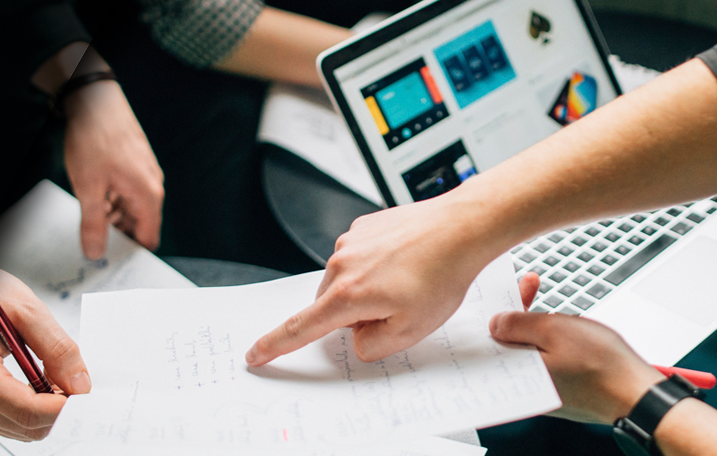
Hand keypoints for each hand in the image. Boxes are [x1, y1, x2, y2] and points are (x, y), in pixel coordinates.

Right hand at [0, 261, 90, 440]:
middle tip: (79, 383)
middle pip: (27, 427)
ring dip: (47, 411)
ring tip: (59, 377)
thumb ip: (57, 349)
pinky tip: (42, 383)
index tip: (86, 392)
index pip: (29, 412)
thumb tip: (80, 384)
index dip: (64, 407)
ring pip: (21, 429)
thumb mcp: (25, 309)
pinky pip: (10, 421)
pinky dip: (33, 409)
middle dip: (59, 410)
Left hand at [63, 79, 163, 259]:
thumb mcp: (88, 188)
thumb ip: (93, 224)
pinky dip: (115, 200)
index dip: (132, 253)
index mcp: (148, 195)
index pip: (148, 238)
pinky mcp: (136, 162)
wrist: (95, 99)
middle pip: (141, 224)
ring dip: (115, 217)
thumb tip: (95, 253)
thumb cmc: (94, 140)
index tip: (113, 263)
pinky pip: (129, 191)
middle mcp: (152, 185)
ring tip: (90, 219)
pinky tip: (94, 197)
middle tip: (94, 244)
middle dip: (120, 236)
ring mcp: (145, 172)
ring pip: (134, 207)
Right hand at [247, 196, 504, 365]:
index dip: (275, 345)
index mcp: (347, 295)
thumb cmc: (441, 275)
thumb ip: (372, 345)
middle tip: (397, 310)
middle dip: (355, 316)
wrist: (461, 229)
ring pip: (346, 281)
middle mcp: (341, 264)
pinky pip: (360, 257)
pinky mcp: (364, 226)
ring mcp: (351, 241)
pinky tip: (406, 263)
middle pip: (331, 305)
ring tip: (408, 282)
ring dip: (367, 289)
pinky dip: (376, 266)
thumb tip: (357, 336)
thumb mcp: (409, 332)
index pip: (300, 328)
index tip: (255, 354)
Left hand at [490, 273, 663, 423]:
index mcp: (517, 374)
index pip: (493, 337)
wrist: (637, 395)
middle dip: (519, 310)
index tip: (510, 287)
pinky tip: (564, 330)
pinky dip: (549, 343)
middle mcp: (525, 388)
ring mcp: (543, 391)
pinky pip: (545, 362)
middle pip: (510, 342)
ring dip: (536, 325)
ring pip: (528, 350)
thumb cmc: (601, 365)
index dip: (499, 306)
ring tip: (553, 307)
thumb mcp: (554, 330)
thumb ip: (518, 324)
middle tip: (532, 284)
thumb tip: (496, 323)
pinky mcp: (560, 392)